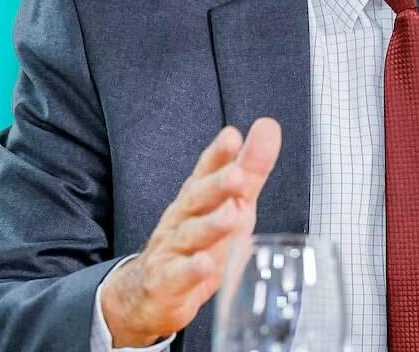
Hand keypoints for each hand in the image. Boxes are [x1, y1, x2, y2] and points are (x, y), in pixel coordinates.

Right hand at [101, 117, 281, 346]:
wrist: (150, 291)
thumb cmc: (198, 240)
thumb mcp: (229, 202)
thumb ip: (250, 168)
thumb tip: (269, 126)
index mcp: (198, 196)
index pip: (206, 170)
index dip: (218, 154)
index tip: (232, 136)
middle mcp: (182, 218)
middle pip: (198, 198)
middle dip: (217, 185)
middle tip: (237, 175)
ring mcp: (172, 250)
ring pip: (191, 235)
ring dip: (211, 225)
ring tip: (232, 215)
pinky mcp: (167, 283)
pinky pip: (178, 276)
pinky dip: (191, 271)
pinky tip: (205, 265)